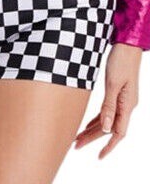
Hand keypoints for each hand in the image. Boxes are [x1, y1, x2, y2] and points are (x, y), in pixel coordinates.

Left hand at [74, 42, 140, 157]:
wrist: (126, 45)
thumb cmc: (120, 61)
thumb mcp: (112, 82)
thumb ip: (109, 105)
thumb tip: (108, 129)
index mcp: (127, 105)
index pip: (119, 133)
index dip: (109, 146)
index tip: (99, 157)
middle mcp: (126, 105)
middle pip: (110, 128)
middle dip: (93, 138)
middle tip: (76, 145)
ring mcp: (122, 100)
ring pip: (107, 120)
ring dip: (93, 129)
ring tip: (78, 137)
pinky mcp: (117, 93)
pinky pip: (107, 111)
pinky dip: (97, 119)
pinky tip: (88, 123)